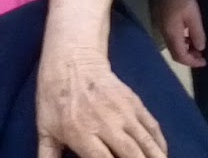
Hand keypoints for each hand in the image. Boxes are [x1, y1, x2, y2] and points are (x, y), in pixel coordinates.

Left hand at [36, 49, 166, 157]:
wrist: (72, 59)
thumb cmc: (54, 97)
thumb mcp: (45, 129)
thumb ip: (47, 157)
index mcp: (81, 133)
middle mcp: (106, 124)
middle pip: (131, 155)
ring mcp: (123, 112)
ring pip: (146, 143)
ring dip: (155, 157)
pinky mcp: (134, 102)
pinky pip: (152, 127)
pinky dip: (159, 143)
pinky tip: (162, 154)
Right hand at [152, 0, 205, 67]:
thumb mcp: (193, 16)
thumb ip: (197, 33)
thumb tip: (200, 48)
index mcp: (172, 35)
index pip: (181, 57)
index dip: (193, 62)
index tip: (204, 62)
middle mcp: (164, 34)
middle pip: (175, 53)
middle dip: (188, 57)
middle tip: (201, 55)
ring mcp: (160, 27)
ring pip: (172, 45)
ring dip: (184, 49)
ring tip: (196, 45)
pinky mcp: (159, 20)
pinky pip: (170, 37)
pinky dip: (180, 41)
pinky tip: (186, 34)